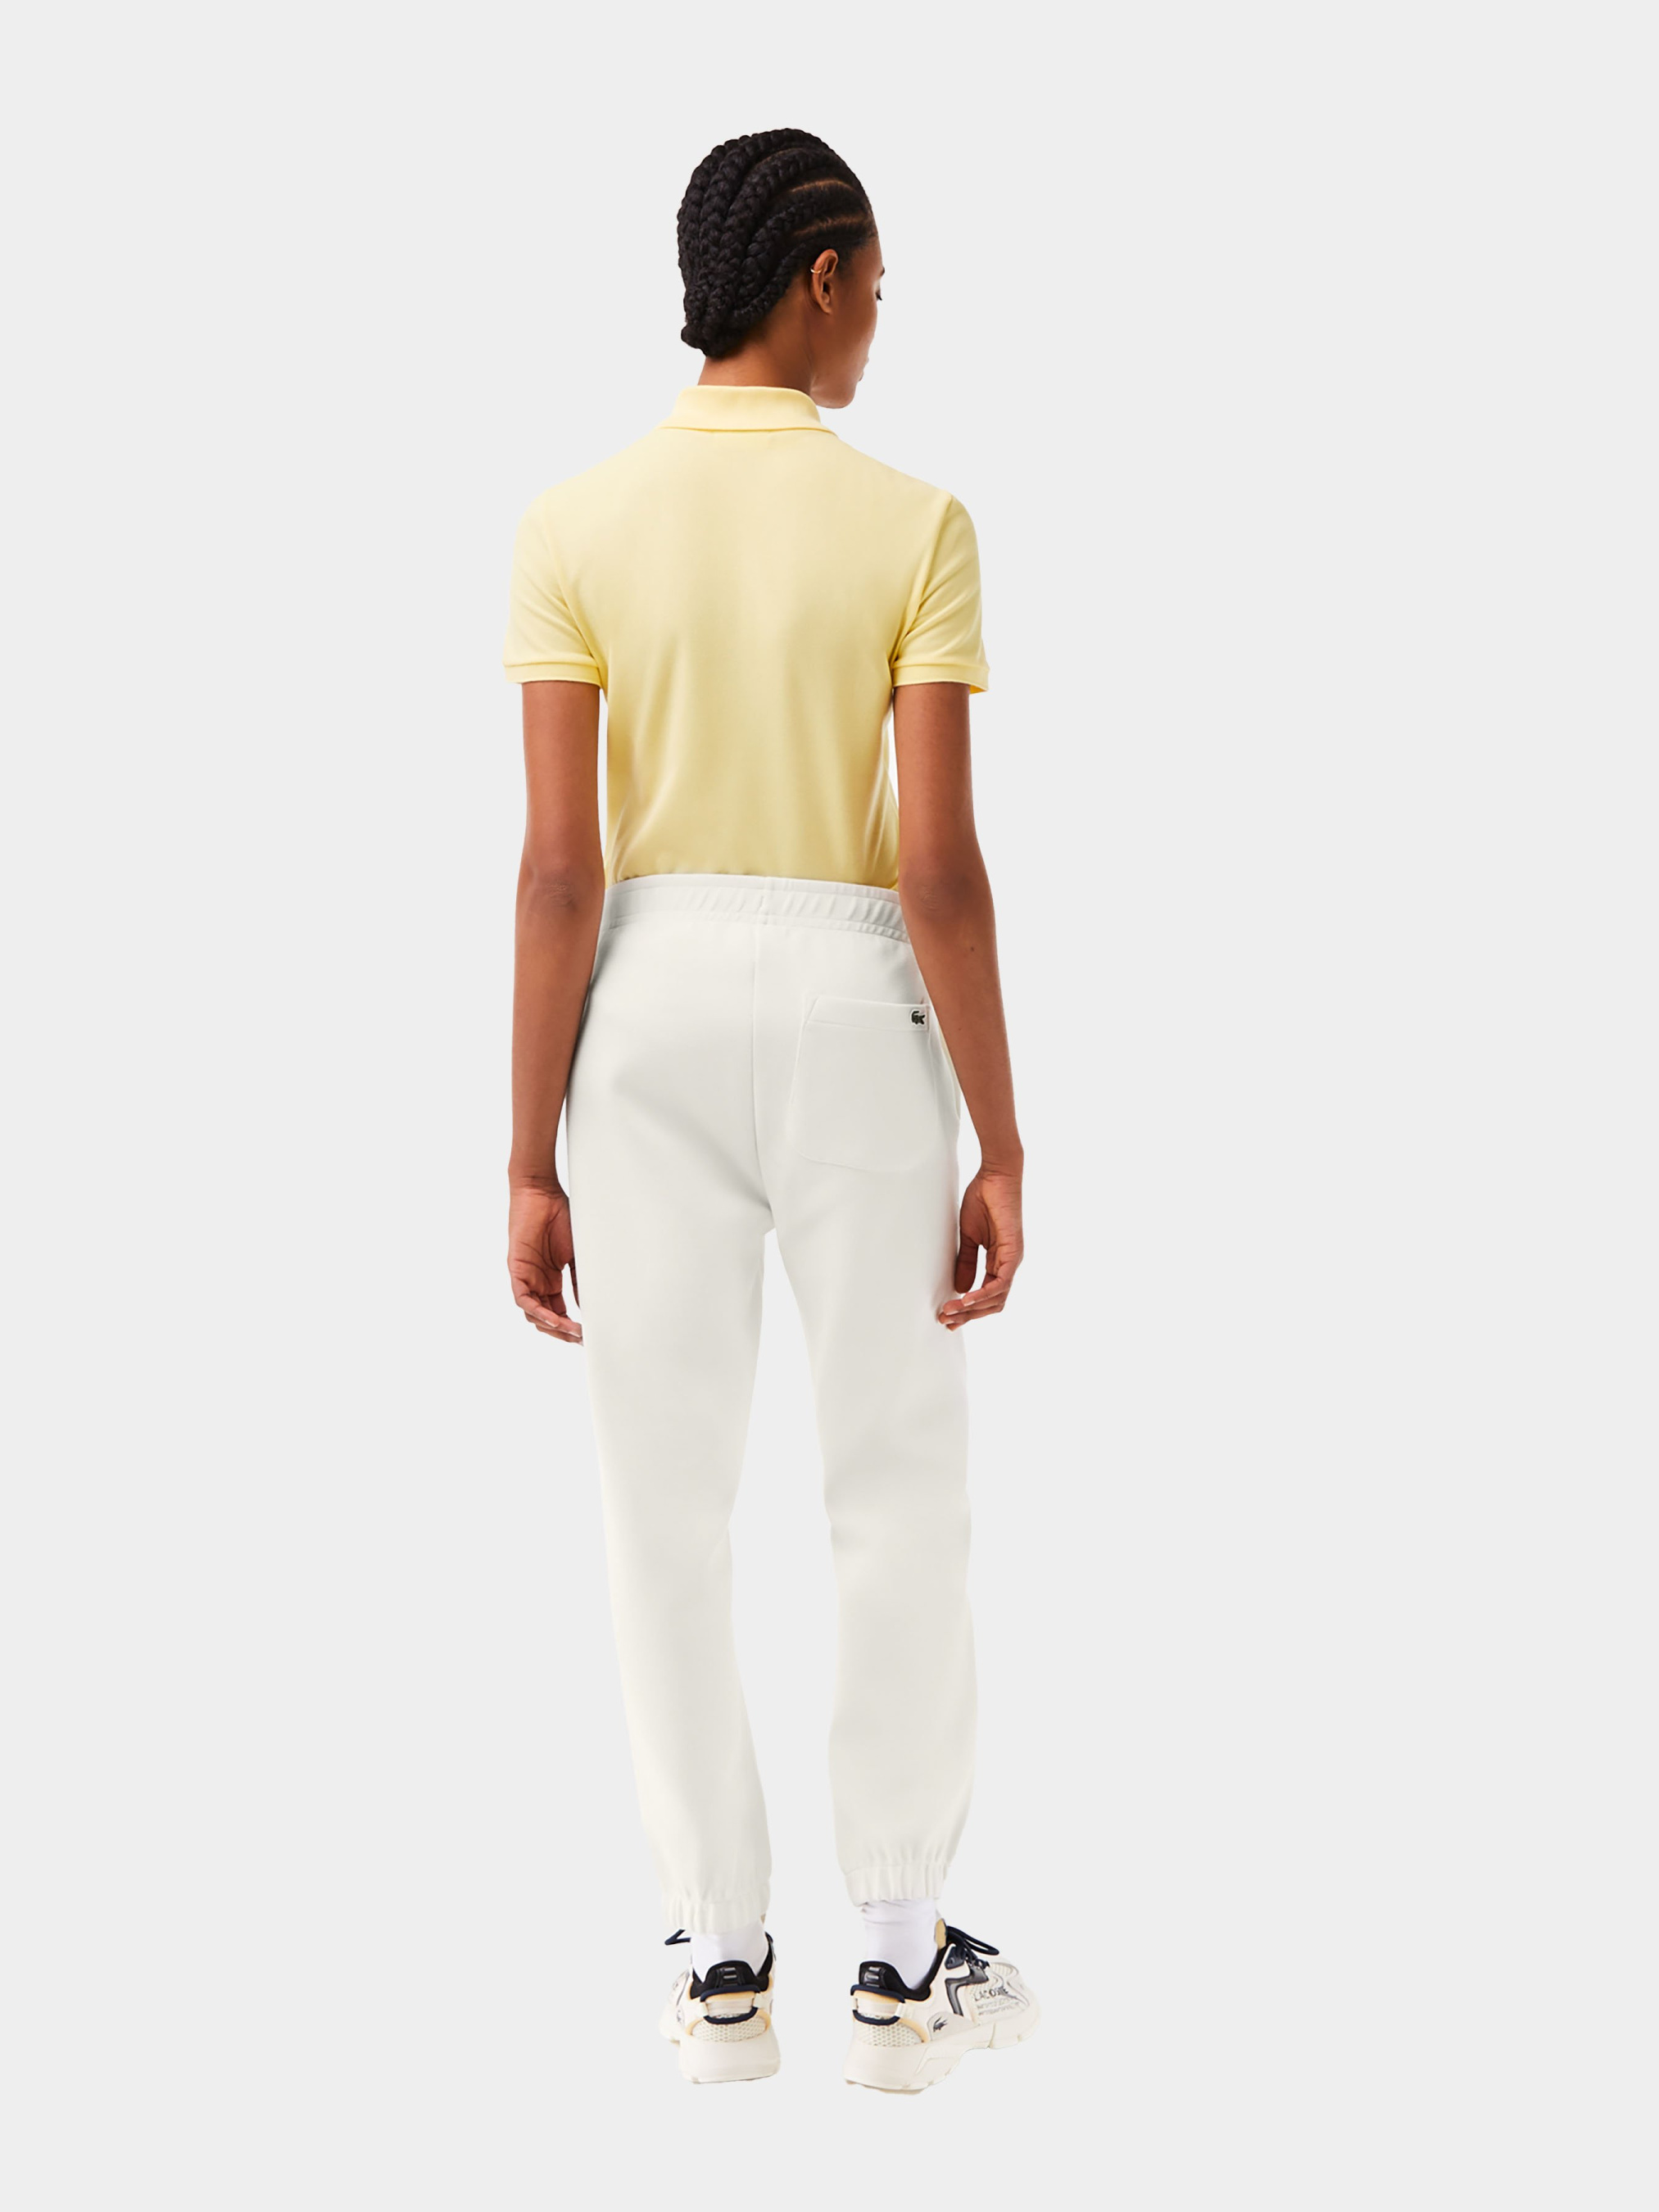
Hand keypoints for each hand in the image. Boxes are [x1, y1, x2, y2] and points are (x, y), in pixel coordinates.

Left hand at [508, 1181, 581, 1343]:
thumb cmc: (560, 1216)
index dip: (571, 1326)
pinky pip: (523, 1299)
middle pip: (545, 1317)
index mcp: (551, 1279)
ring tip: (572, 1331)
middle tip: (581, 1338)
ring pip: (533, 1313)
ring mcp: (526, 1276)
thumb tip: (589, 1305)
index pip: (559, 1311)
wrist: (542, 1193)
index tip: (589, 1334)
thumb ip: (580, 1279)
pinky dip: (538, 1312)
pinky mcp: (516, 1269)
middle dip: (563, 1332)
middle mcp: (537, 1281)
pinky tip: (555, 1319)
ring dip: (552, 1326)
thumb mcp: (577, 1253)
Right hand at [939, 1163, 1022, 1327]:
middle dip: (968, 1315)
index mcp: (999, 1261)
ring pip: (997, 1297)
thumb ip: (966, 1262)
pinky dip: (983, 1294)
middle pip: (993, 1303)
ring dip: (972, 1308)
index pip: (986, 1295)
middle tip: (946, 1321)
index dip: (967, 1308)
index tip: (946, 1315)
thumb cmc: (984, 1200)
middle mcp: (1008, 1264)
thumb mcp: (969, 1237)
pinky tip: (966, 1299)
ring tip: (950, 1312)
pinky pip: (1001, 1283)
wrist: (996, 1176)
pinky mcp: (1013, 1252)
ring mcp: (1013, 1259)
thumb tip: (960, 1288)